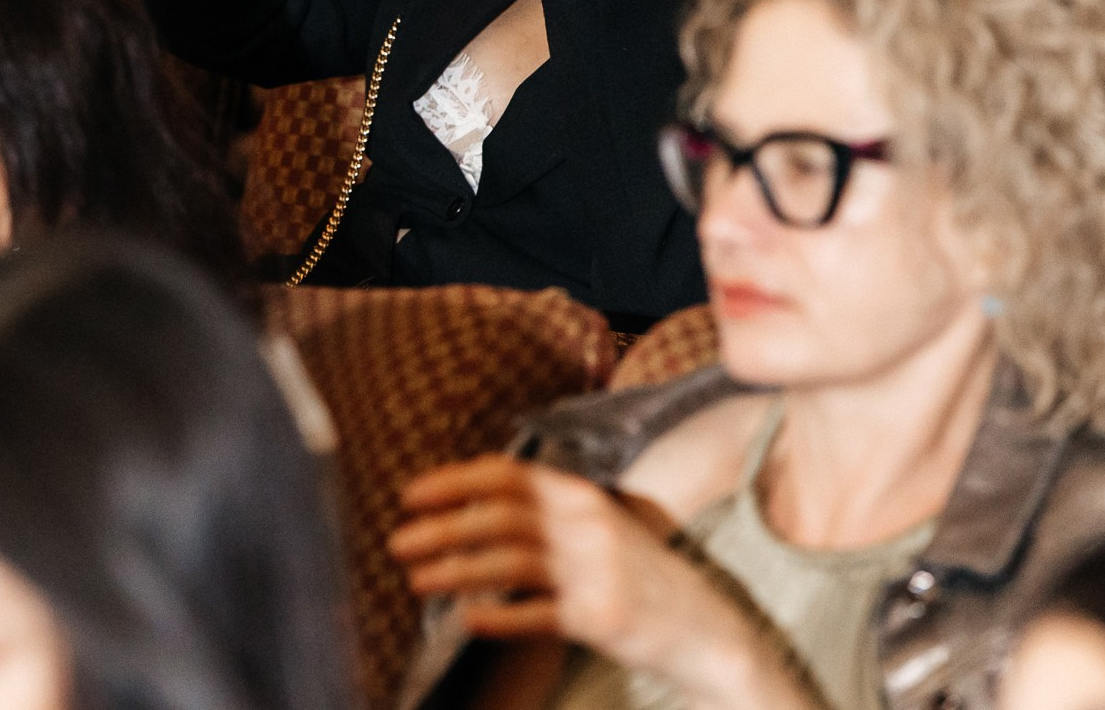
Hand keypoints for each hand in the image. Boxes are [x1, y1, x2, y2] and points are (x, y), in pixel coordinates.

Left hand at [390, 457, 766, 700]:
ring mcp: (595, 570)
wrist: (708, 630)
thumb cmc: (637, 577)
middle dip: (441, 528)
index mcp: (581, 495)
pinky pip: (538, 612)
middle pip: (499, 515)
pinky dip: (499, 616)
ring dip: (455, 570)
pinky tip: (467, 621)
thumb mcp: (596, 529)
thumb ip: (544, 514)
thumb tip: (468, 508)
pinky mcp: (601, 616)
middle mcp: (587, 524)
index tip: (409, 495)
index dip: (452, 482)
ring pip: (509, 562)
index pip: (505, 474)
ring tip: (416, 581)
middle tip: (396, 543)